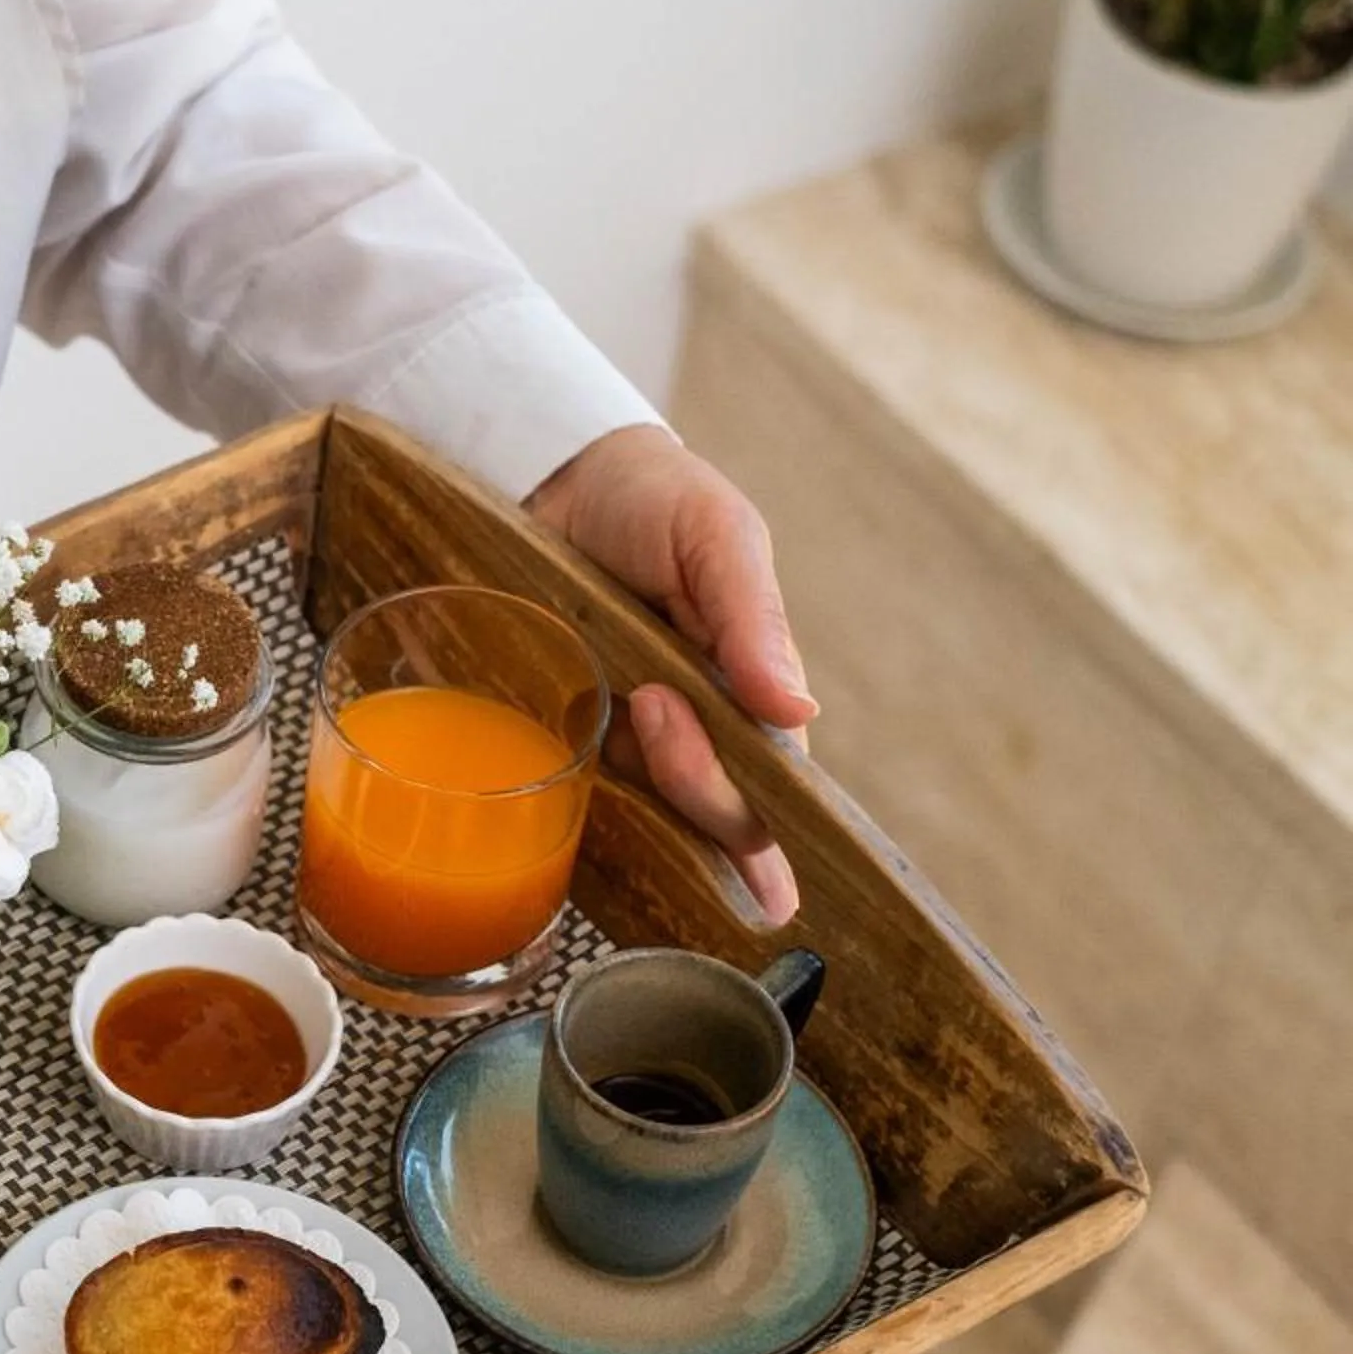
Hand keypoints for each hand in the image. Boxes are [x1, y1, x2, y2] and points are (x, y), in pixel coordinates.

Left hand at [526, 425, 816, 924]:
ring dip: (644, 782)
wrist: (556, 473)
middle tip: (655, 706)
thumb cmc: (657, 498)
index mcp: (746, 687)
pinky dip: (574, 794)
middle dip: (694, 785)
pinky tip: (563, 798)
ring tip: (634, 701)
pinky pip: (575, 780)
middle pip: (707, 804)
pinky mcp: (561, 721)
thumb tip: (797, 708)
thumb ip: (754, 620)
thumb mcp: (718, 536)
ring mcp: (623, 727)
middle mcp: (690, 722)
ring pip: (643, 802)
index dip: (763, 838)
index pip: (769, 782)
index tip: (761, 879)